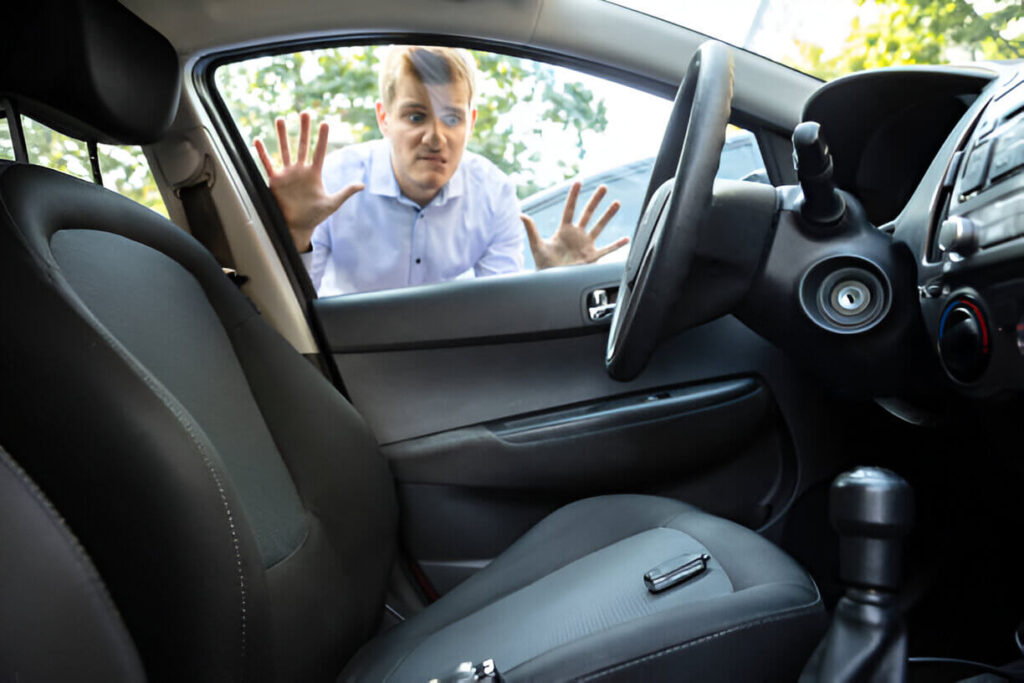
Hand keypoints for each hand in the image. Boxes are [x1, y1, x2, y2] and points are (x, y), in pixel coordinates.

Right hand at [254, 112, 363, 251]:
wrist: (297, 227)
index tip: (325, 123)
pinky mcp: (275, 181)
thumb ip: (346, 192)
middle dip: (304, 129)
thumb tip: (362, 185)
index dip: (322, 138)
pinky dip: (262, 153)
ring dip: (283, 135)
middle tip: (305, 113)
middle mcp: (300, 170)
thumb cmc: (315, 216)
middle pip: (303, 145)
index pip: (320, 152)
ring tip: (281, 119)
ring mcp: (287, 174)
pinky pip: (267, 164)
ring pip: (285, 150)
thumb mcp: (332, 203)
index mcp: (314, 174)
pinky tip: (257, 140)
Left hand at [521, 182, 628, 269]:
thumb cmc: (543, 264)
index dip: (573, 196)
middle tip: (603, 187)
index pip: (570, 209)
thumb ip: (531, 230)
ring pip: (599, 227)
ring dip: (608, 215)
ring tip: (616, 203)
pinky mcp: (592, 257)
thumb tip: (521, 215)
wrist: (551, 282)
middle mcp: (577, 235)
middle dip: (596, 200)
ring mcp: (586, 245)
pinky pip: (607, 250)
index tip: (578, 182)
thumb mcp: (537, 246)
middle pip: (588, 214)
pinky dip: (616, 245)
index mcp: (564, 230)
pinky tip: (626, 239)